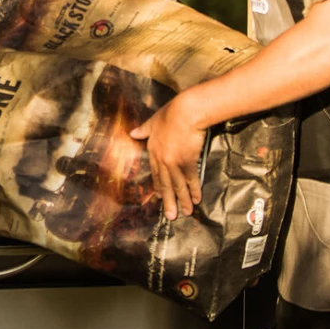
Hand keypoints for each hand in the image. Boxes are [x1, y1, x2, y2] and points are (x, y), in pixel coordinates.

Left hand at [130, 93, 207, 221]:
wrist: (186, 112)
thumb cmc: (172, 113)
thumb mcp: (154, 121)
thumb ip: (144, 129)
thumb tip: (133, 133)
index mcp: (153, 150)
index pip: (155, 172)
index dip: (159, 186)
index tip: (160, 197)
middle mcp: (161, 159)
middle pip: (165, 183)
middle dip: (168, 201)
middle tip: (170, 216)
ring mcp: (174, 162)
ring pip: (177, 185)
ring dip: (182, 201)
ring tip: (185, 213)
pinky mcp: (187, 162)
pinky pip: (190, 180)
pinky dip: (193, 191)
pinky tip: (196, 200)